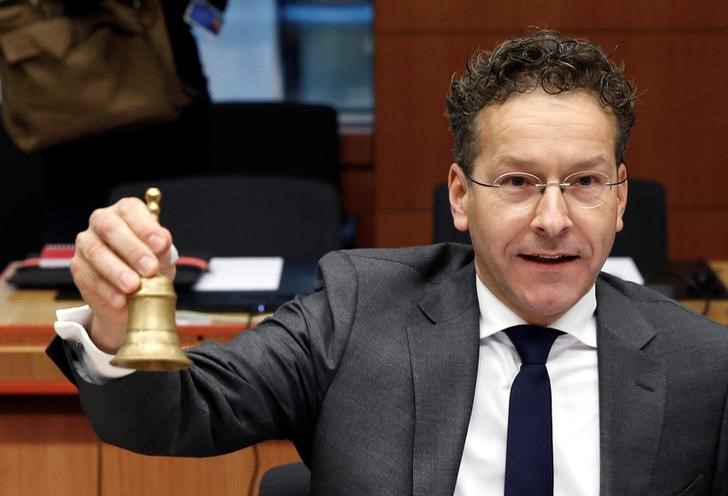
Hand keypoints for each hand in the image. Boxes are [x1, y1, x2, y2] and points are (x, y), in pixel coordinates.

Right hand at [70, 197, 175, 352]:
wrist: (134, 297)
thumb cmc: (149, 268)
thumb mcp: (162, 258)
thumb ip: (162, 249)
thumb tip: (164, 239)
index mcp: (125, 212)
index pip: (131, 210)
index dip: (145, 226)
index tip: (160, 245)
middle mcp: (102, 222)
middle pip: (110, 228)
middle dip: (132, 249)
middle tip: (150, 268)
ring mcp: (86, 243)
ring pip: (96, 252)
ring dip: (117, 271)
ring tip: (134, 286)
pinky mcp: (78, 267)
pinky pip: (89, 277)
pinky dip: (107, 290)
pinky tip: (122, 300)